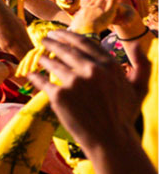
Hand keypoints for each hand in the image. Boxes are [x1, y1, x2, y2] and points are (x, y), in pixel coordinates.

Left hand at [28, 30, 140, 152]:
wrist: (110, 139)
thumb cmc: (124, 115)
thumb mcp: (139, 88)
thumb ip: (142, 65)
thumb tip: (138, 44)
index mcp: (109, 65)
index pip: (85, 43)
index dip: (69, 36)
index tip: (59, 34)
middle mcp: (92, 70)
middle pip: (66, 50)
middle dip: (52, 42)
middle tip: (44, 39)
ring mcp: (74, 82)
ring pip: (52, 64)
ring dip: (43, 59)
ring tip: (38, 57)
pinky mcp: (59, 96)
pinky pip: (42, 81)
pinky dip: (35, 76)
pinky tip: (31, 74)